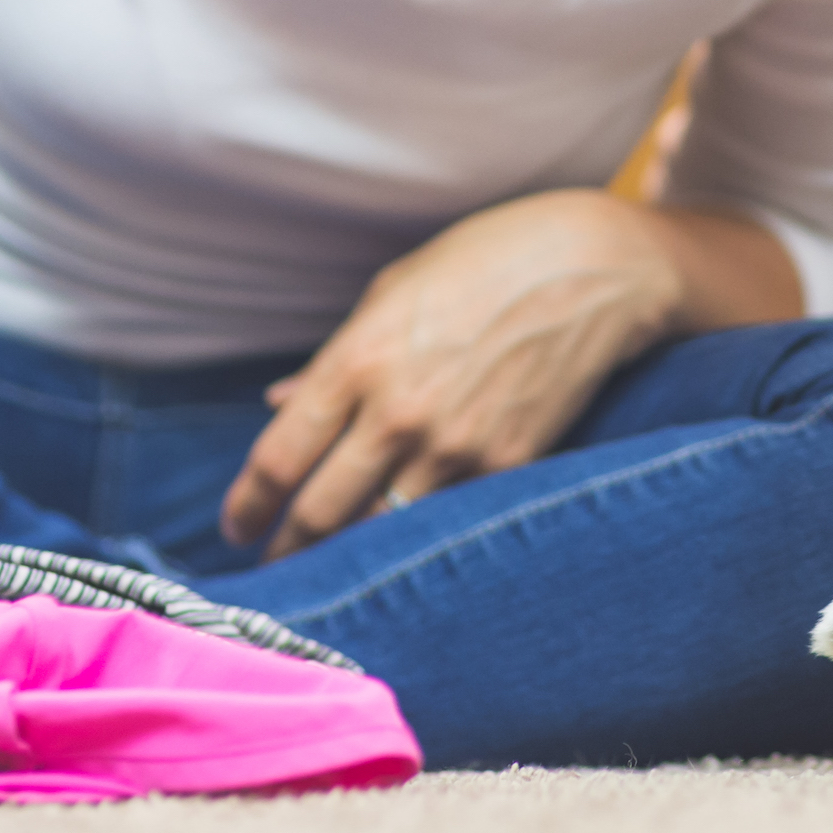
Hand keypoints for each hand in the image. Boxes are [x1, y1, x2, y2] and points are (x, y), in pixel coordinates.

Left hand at [220, 189, 798, 560]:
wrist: (595, 267)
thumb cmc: (488, 261)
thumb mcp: (395, 290)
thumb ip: (335, 357)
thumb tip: (279, 404)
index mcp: (358, 358)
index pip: (278, 459)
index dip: (246, 506)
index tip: (237, 526)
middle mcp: (398, 410)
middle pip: (318, 512)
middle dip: (286, 549)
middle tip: (273, 565)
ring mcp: (456, 444)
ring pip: (379, 530)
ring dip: (346, 558)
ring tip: (327, 571)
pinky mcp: (508, 464)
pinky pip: (445, 520)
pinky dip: (416, 539)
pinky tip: (401, 548)